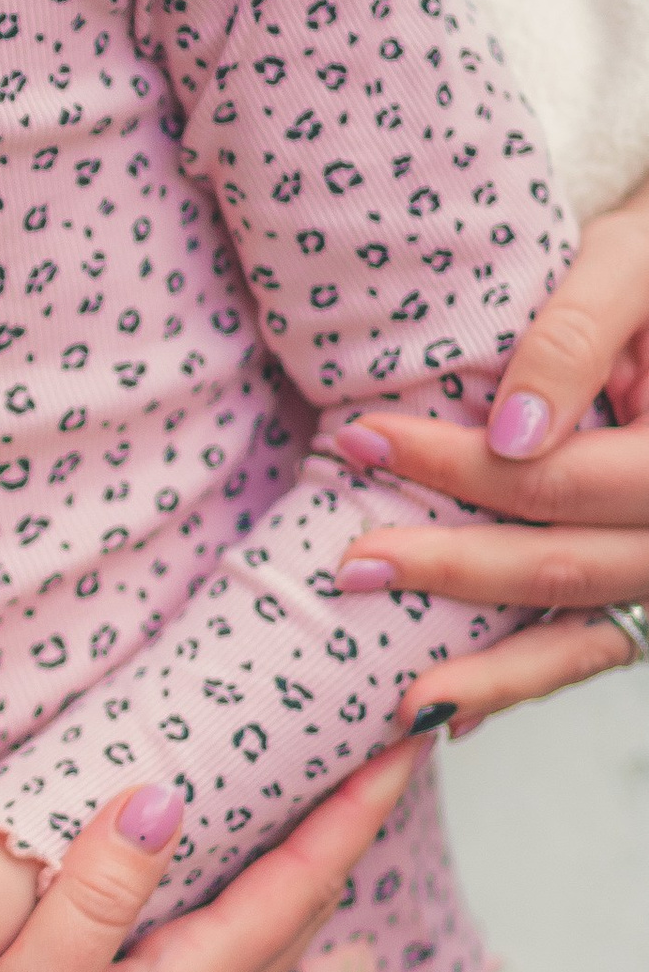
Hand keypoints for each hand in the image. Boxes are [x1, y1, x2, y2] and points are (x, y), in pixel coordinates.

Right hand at [0, 742, 430, 971]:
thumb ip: (94, 897)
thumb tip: (164, 800)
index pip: (299, 886)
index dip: (354, 809)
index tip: (407, 739)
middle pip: (303, 906)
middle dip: (346, 823)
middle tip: (378, 741)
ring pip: (269, 931)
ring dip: (305, 860)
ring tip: (323, 790)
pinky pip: (227, 952)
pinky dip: (253, 894)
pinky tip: (226, 873)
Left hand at [336, 175, 648, 733]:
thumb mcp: (633, 265)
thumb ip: (576, 338)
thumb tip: (511, 435)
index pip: (567, 476)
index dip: (459, 467)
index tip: (363, 441)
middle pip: (569, 565)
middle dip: (454, 570)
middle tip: (351, 566)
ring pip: (588, 634)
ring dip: (491, 668)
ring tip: (398, 696)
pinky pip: (598, 647)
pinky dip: (529, 678)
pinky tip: (454, 706)